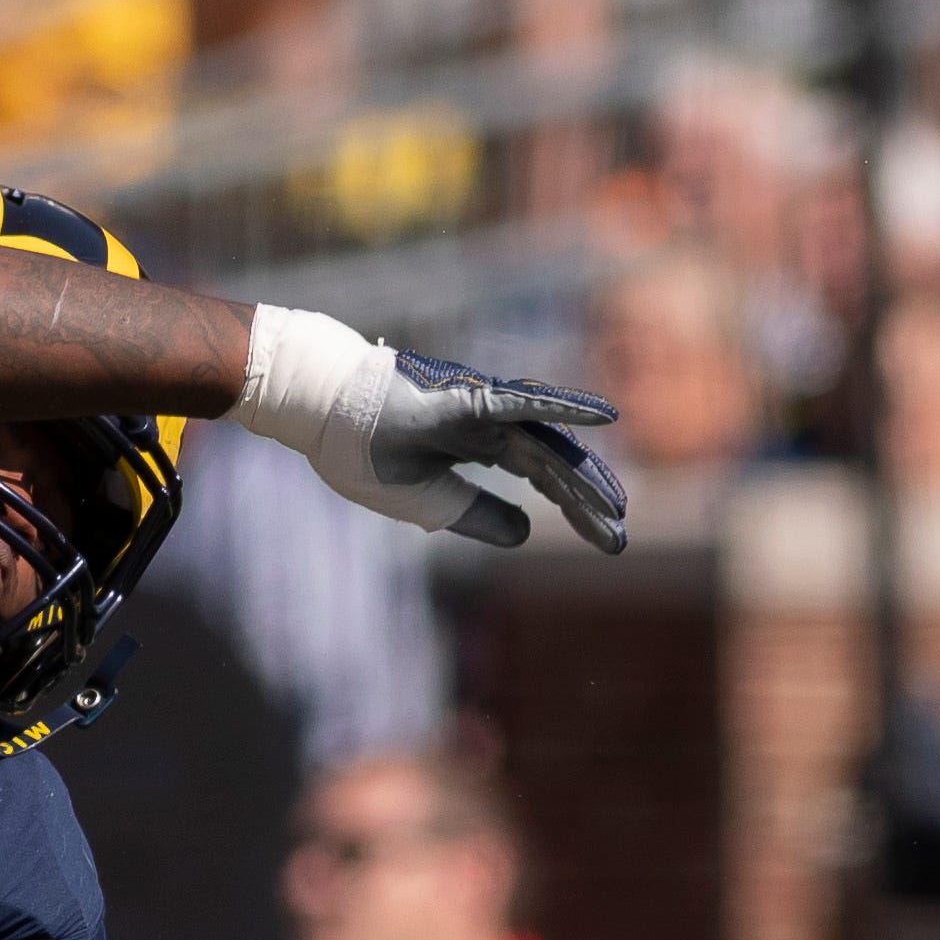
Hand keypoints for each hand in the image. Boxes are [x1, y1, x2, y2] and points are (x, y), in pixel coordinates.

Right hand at [229, 306, 626, 551]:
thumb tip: (525, 533)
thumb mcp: (425, 501)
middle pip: (553, 464)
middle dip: (586, 502)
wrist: (320, 411)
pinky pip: (526, 404)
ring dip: (583, 476)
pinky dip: (566, 408)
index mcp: (476, 445)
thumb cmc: (361, 448)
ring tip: (617, 509)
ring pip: (545, 444)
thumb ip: (474, 514)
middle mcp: (489, 423)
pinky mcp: (471, 398)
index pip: (539, 477)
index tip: (606, 541)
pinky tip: (605, 418)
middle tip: (619, 540)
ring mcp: (483, 407)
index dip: (573, 508)